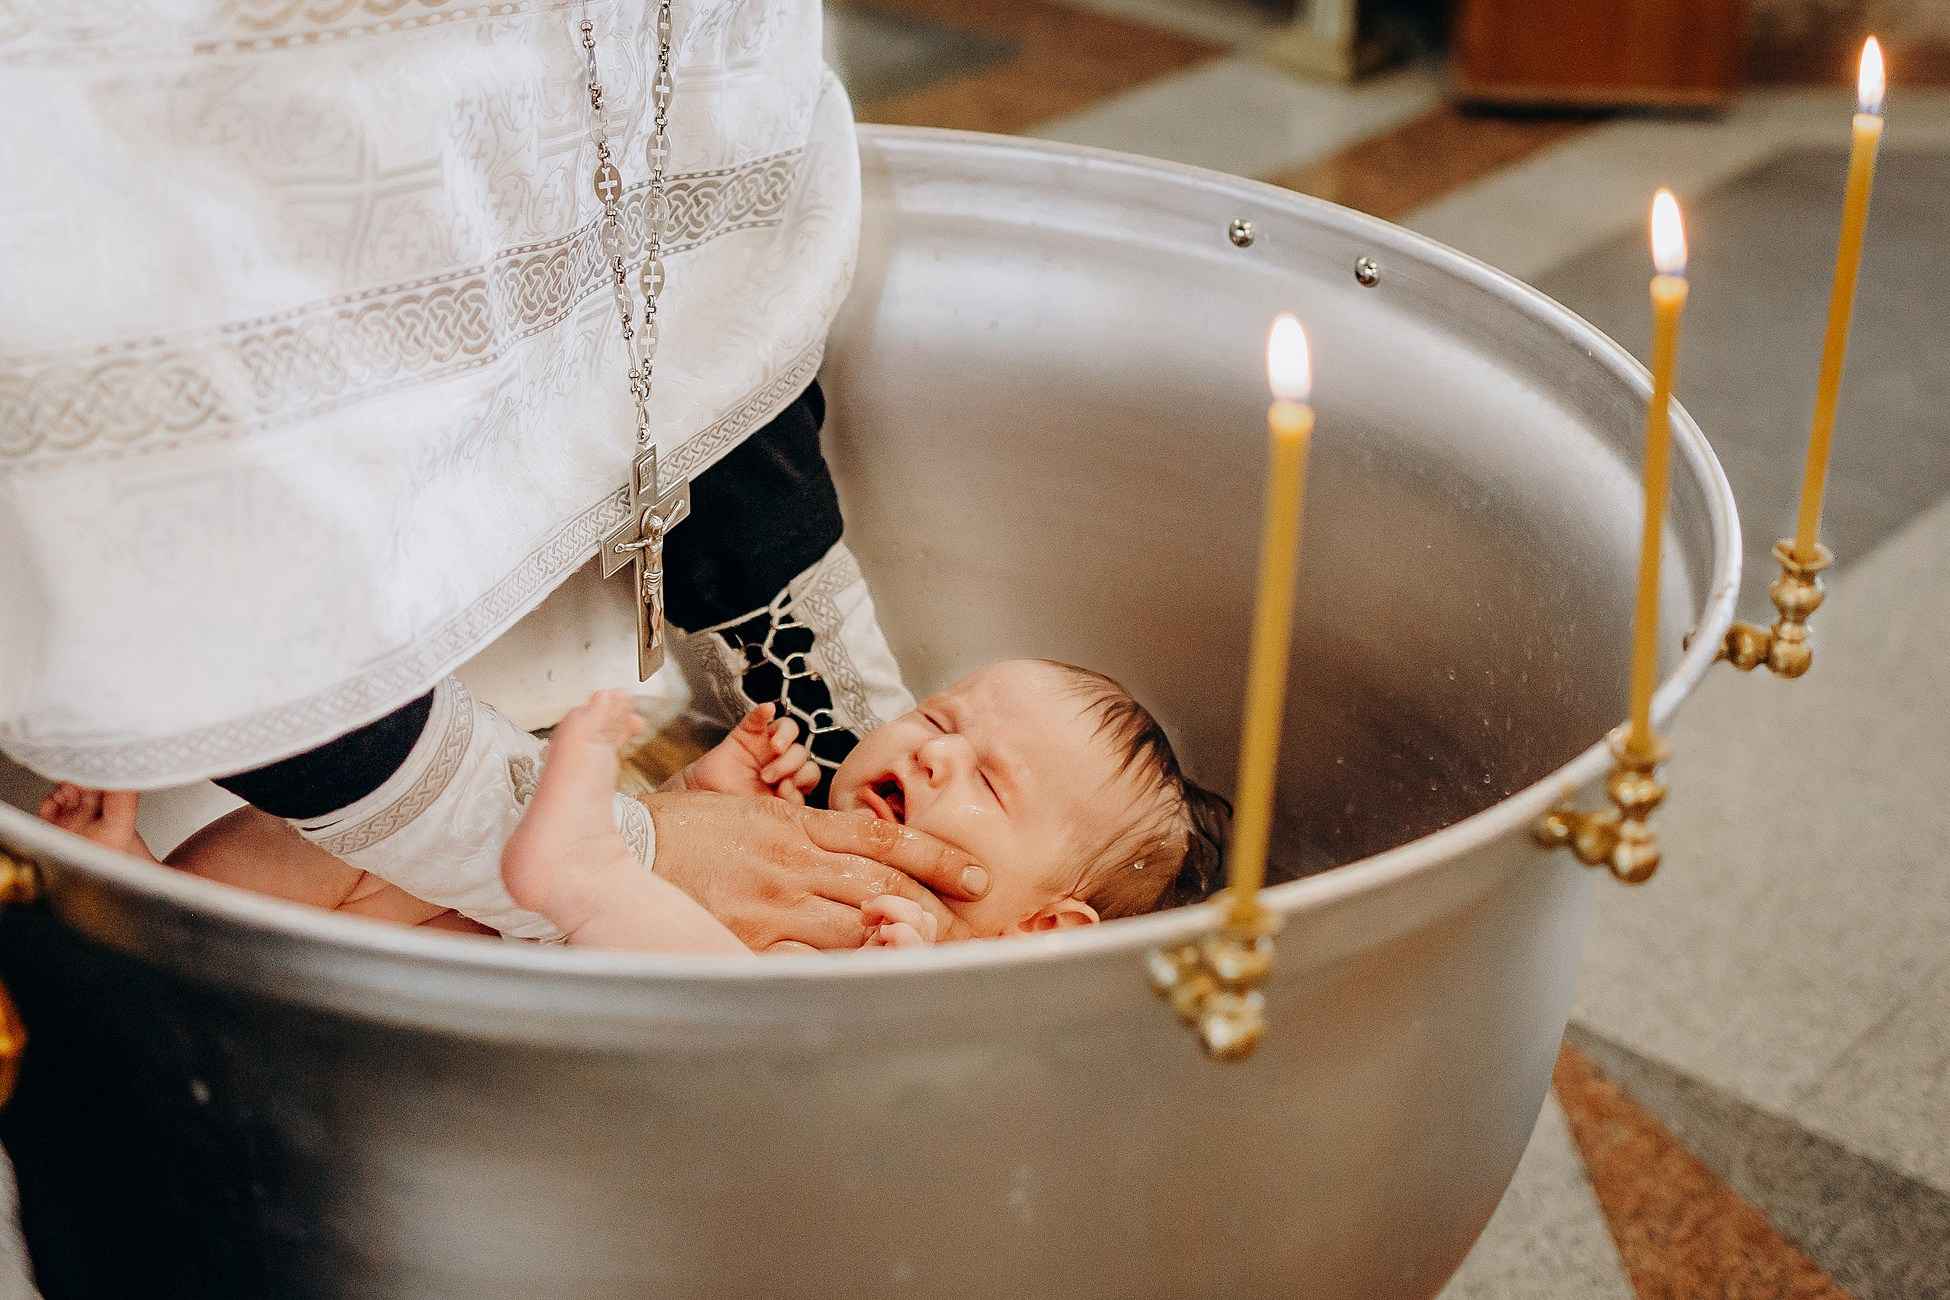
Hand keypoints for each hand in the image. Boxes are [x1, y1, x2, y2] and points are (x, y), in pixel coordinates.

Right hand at [641, 791, 987, 949]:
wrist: (614, 851)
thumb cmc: (679, 830)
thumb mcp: (746, 804)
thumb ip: (799, 819)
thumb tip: (846, 830)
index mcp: (794, 825)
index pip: (884, 838)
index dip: (937, 856)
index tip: (975, 874)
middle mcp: (792, 864)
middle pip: (885, 886)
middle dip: (936, 905)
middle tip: (975, 921)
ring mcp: (772, 906)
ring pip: (859, 925)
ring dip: (904, 939)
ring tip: (940, 953)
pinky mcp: (748, 941)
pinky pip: (813, 963)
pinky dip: (851, 971)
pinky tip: (879, 978)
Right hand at [664, 704, 820, 803]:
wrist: (702, 801)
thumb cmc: (733, 810)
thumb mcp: (765, 812)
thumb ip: (786, 805)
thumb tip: (797, 797)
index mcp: (789, 782)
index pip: (810, 773)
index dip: (803, 780)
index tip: (784, 791)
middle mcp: (780, 761)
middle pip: (801, 752)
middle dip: (789, 764)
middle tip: (768, 777)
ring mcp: (764, 745)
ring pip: (788, 729)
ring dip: (786, 737)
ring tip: (775, 748)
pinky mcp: (746, 733)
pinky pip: (757, 717)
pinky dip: (763, 712)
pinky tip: (766, 710)